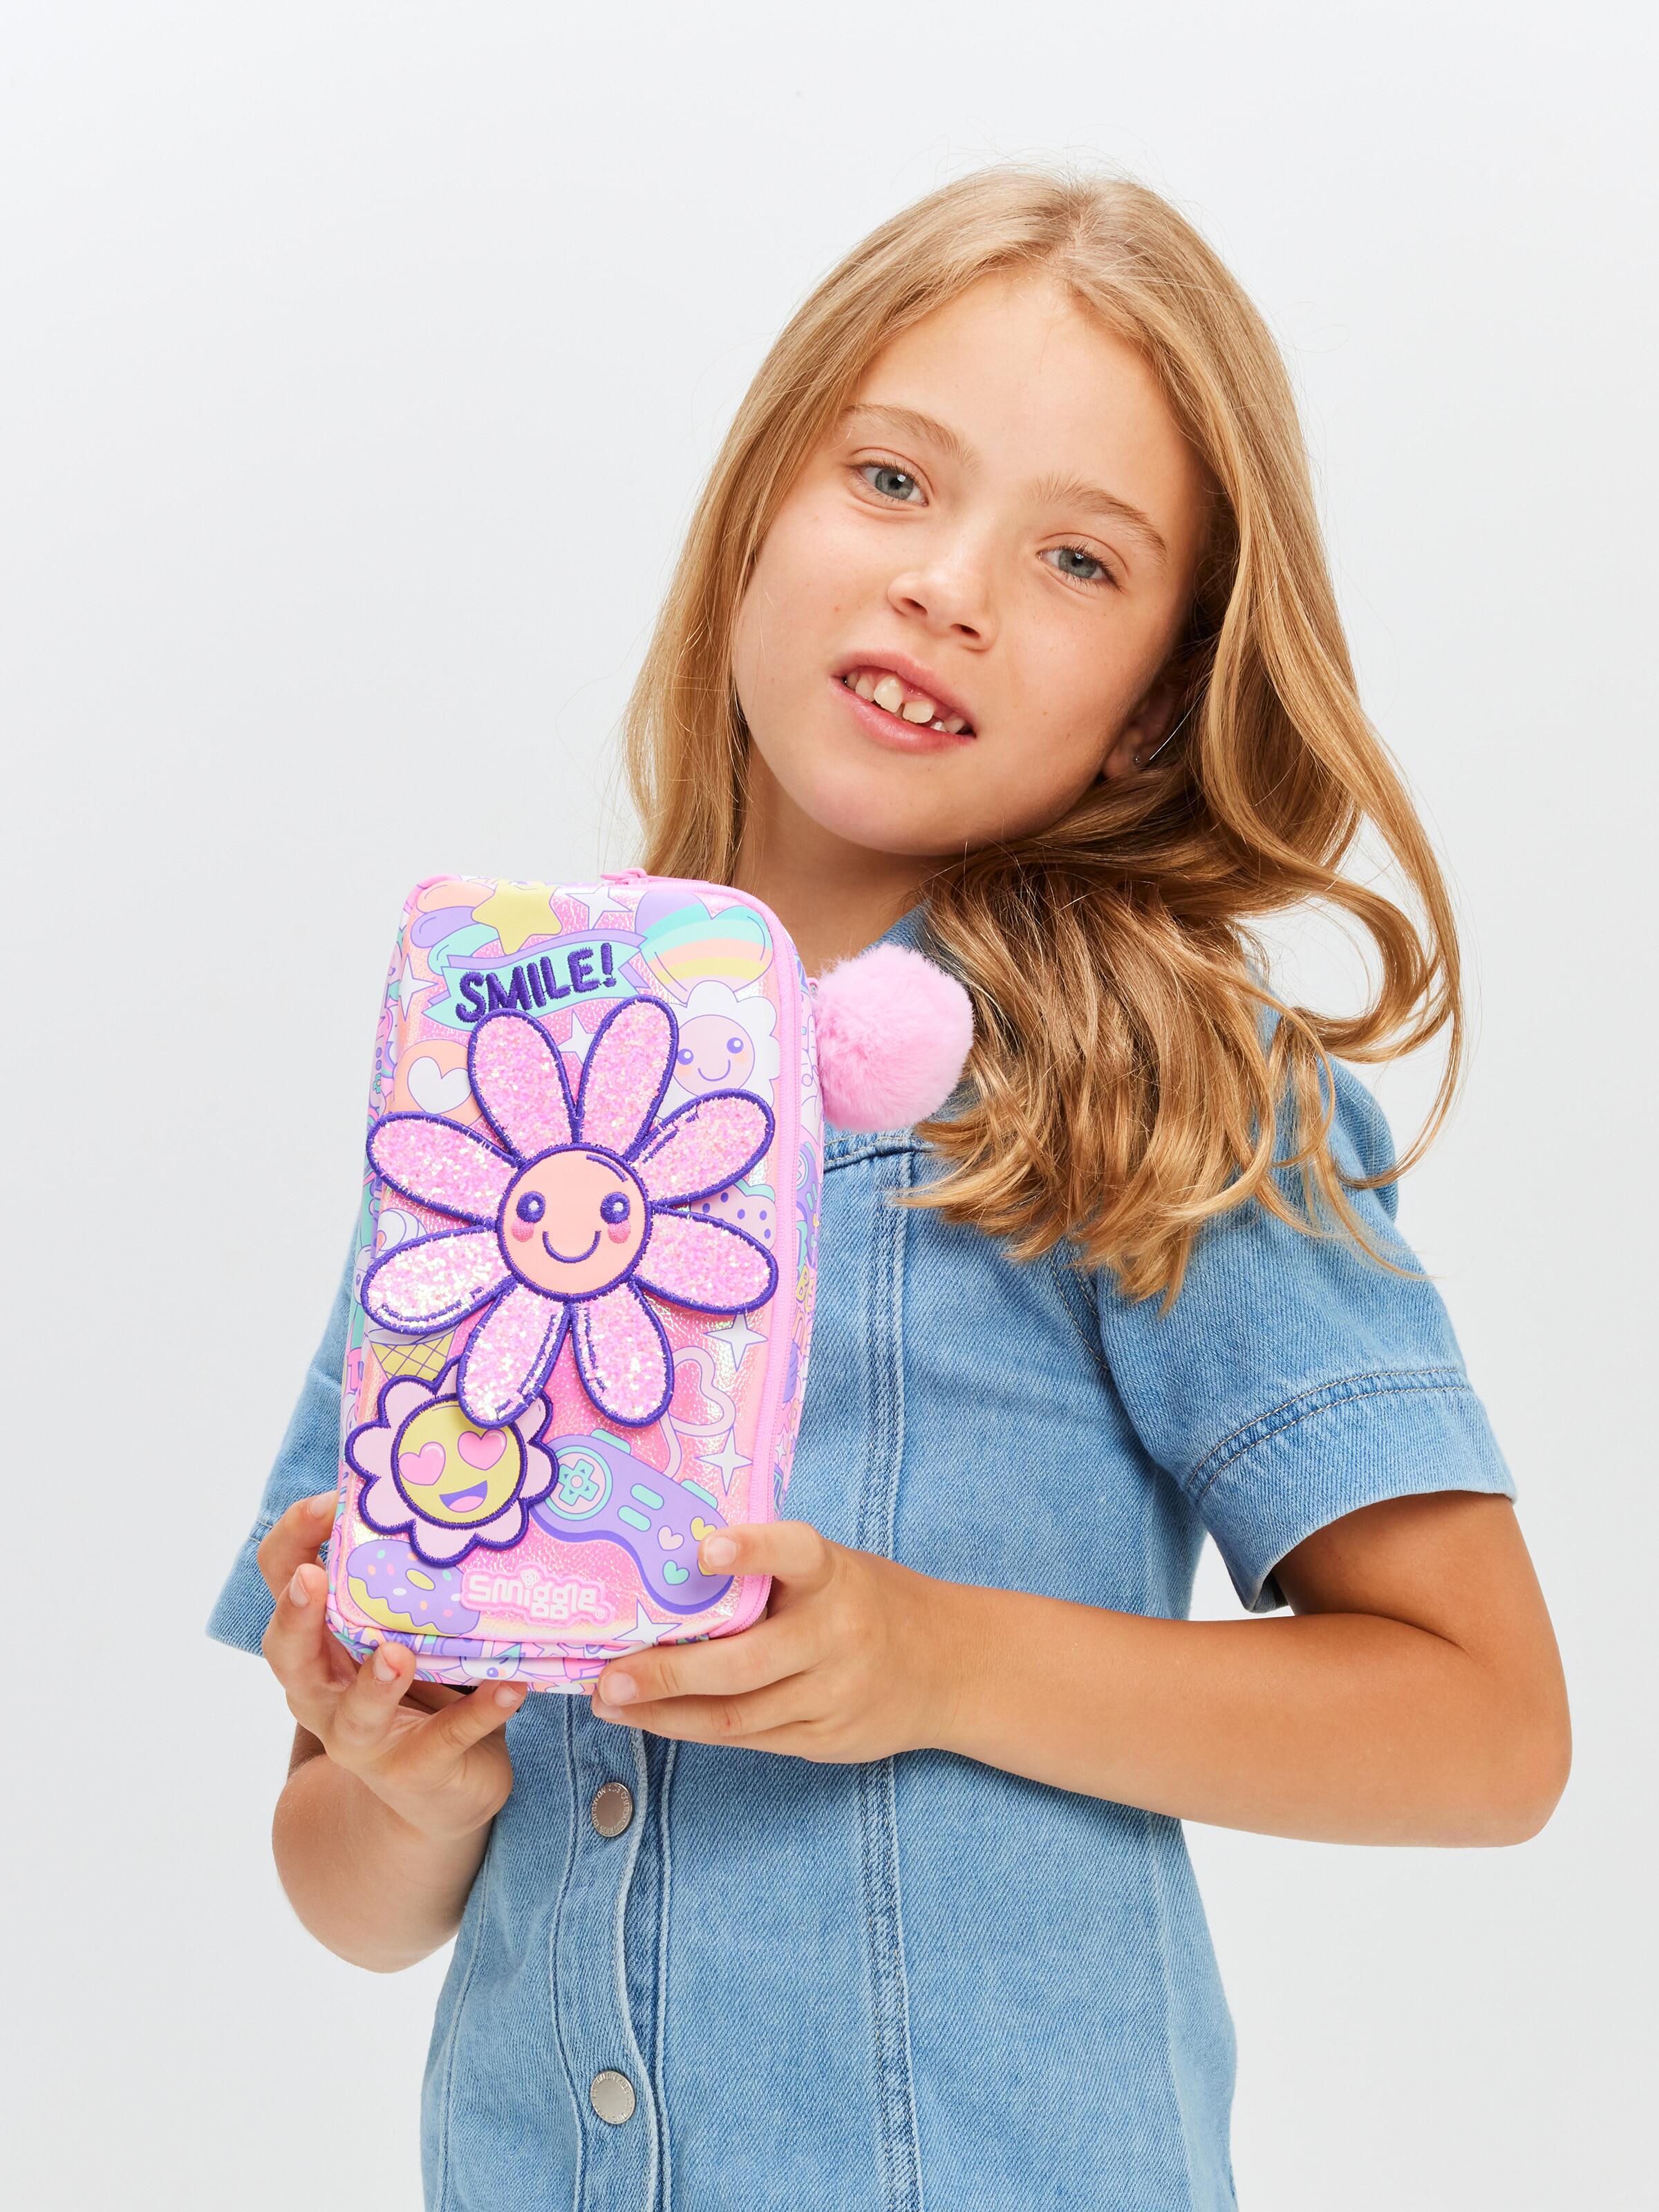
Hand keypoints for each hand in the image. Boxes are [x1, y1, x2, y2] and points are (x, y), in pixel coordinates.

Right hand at [257, 1492, 527, 1841]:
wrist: (437, 1795)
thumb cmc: (418, 1687)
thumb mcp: (402, 1626)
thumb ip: (406, 1577)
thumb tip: (449, 1485)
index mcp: (318, 1643)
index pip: (283, 1582)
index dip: (292, 1543)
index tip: (326, 1501)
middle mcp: (325, 1693)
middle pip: (289, 1655)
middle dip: (297, 1616)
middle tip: (312, 1578)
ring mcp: (367, 1740)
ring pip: (355, 1714)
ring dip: (373, 1682)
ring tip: (396, 1653)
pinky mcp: (419, 1768)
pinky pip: (449, 1739)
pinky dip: (480, 1712)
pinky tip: (511, 1686)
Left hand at [588, 1520, 967, 1759]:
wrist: (949, 1666)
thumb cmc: (863, 1603)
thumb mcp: (831, 1572)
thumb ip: (769, 1578)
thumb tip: (668, 1581)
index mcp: (834, 1575)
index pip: (795, 1551)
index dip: (752, 1548)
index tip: (704, 1549)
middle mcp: (836, 1635)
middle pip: (744, 1662)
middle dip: (667, 1673)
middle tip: (609, 1675)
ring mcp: (833, 1694)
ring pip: (736, 1714)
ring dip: (664, 1713)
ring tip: (610, 1701)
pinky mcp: (825, 1739)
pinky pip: (749, 1739)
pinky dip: (694, 1730)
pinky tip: (653, 1720)